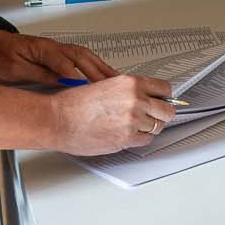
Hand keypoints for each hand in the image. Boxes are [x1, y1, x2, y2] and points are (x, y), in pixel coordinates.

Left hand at [0, 32, 119, 86]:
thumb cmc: (2, 56)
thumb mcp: (17, 70)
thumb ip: (40, 75)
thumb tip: (61, 83)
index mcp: (43, 49)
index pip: (64, 63)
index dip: (76, 77)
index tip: (85, 90)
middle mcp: (55, 46)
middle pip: (82, 58)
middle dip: (97, 74)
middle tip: (110, 89)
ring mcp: (60, 48)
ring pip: (87, 57)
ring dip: (102, 68)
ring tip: (116, 81)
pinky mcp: (61, 52)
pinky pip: (84, 58)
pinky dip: (97, 65)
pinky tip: (105, 74)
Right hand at [50, 74, 179, 155]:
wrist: (58, 119)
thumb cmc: (73, 104)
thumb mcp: (104, 84)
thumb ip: (127, 90)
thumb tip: (143, 95)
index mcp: (130, 83)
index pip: (164, 89)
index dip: (163, 97)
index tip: (161, 100)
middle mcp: (135, 100)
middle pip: (167, 110)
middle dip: (161, 114)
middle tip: (153, 116)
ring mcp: (132, 120)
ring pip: (157, 127)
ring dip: (148, 127)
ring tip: (133, 125)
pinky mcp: (127, 138)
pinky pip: (146, 140)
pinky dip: (139, 139)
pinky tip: (128, 134)